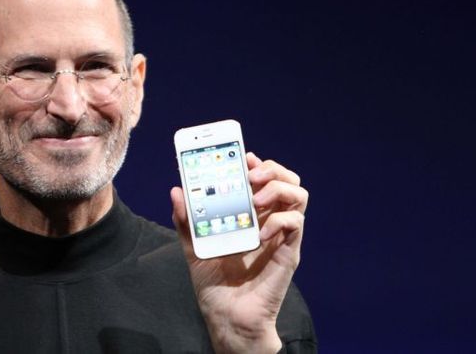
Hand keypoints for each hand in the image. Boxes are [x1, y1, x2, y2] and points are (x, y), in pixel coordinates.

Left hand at [170, 152, 307, 353]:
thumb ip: (186, 220)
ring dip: (278, 188)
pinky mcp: (289, 253)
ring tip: (255, 198)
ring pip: (299, 195)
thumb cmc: (215, 284)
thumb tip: (176, 190)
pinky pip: (296, 224)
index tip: (243, 157)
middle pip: (287, 180)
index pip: (263, 178)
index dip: (258, 163)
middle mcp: (269, 220)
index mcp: (250, 215)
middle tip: (251, 175)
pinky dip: (280, 219)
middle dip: (272, 168)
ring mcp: (281, 235)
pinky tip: (260, 232)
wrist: (226, 318)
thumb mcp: (193, 246)